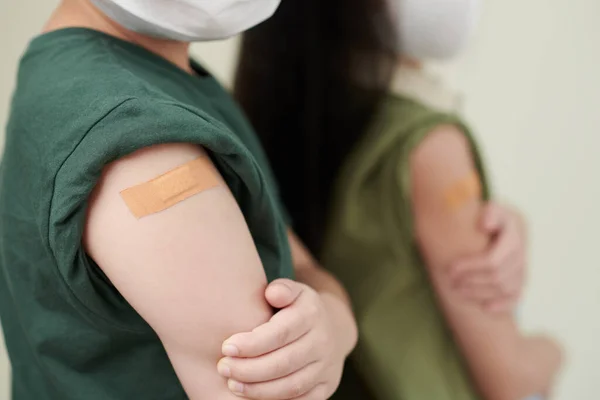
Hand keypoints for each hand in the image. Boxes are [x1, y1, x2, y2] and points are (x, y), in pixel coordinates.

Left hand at [217, 279, 344, 398]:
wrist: (330, 329)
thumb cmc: (297, 308)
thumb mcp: (293, 291)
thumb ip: (282, 288)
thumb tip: (272, 293)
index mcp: (312, 314)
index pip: (281, 333)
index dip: (252, 343)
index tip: (226, 347)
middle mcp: (322, 342)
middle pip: (284, 362)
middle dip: (249, 369)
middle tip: (223, 368)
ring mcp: (326, 367)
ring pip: (291, 386)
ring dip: (258, 389)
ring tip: (232, 384)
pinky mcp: (325, 387)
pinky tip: (252, 395)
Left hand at [449, 202, 527, 312]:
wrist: (499, 220)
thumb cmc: (487, 213)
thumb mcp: (489, 205)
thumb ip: (489, 212)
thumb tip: (484, 224)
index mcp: (514, 236)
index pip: (492, 261)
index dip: (470, 268)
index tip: (451, 269)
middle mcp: (521, 255)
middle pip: (497, 277)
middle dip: (471, 282)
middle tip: (450, 281)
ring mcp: (523, 269)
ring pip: (505, 289)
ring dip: (479, 293)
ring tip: (458, 291)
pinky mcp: (520, 279)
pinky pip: (517, 297)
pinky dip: (502, 305)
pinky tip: (485, 308)